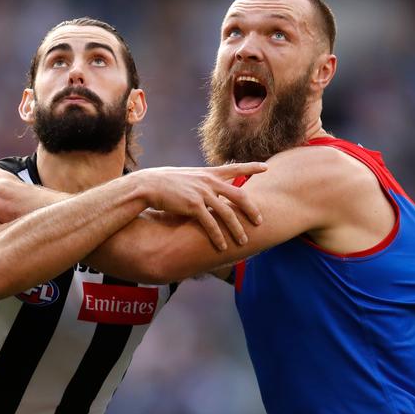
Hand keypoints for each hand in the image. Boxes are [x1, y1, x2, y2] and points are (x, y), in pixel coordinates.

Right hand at [134, 162, 267, 249]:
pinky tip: (222, 247)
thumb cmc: (165, 182)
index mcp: (208, 173)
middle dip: (251, 209)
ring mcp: (202, 193)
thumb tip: (211, 190)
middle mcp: (208, 181)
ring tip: (243, 241)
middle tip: (259, 221)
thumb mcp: (188, 177)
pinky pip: (210, 223)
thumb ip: (202, 182)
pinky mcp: (193, 205)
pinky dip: (218, 236)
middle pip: (239, 195)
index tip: (266, 167)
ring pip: (227, 213)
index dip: (251, 167)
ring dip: (237, 229)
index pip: (235, 167)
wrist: (149, 185)